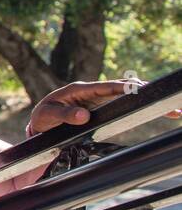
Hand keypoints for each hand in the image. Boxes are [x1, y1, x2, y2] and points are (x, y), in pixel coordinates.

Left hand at [27, 77, 181, 134]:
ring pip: (128, 96)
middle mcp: (93, 91)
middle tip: (165, 102)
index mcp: (79, 89)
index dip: (123, 88)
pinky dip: (140, 106)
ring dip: (147, 100)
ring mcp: (100, 98)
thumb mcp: (48, 116)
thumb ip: (64, 115)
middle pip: (123, 88)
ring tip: (172, 110)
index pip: (106, 87)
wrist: (40, 122)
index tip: (139, 90)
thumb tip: (83, 116)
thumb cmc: (43, 117)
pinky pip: (125, 104)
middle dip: (144, 92)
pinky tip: (157, 111)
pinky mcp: (104, 107)